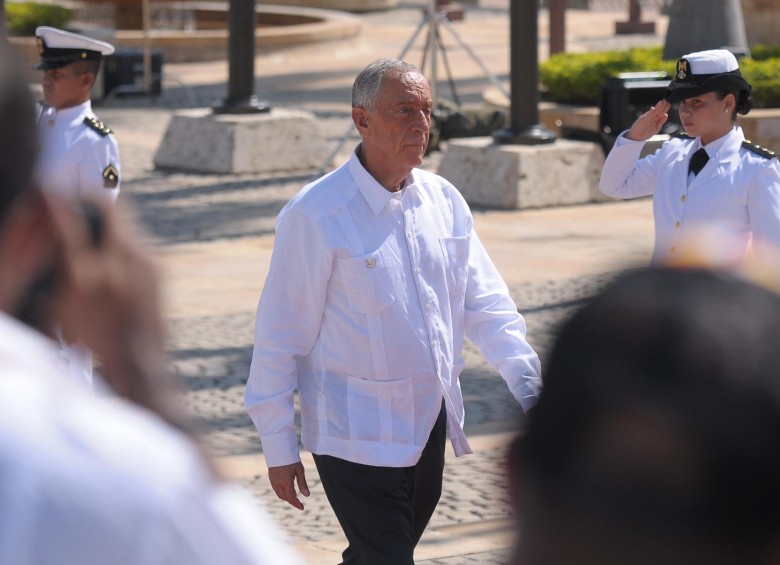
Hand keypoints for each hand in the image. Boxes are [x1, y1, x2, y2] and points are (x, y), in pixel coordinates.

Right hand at [47, 197, 185, 428]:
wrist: (141, 360)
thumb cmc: (95, 340)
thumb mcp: (62, 308)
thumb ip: (59, 269)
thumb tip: (54, 238)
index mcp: (87, 274)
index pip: (68, 222)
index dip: (57, 198)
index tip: (49, 184)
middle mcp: (121, 263)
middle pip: (109, 207)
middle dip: (90, 194)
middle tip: (77, 186)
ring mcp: (146, 263)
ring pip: (127, 221)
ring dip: (109, 214)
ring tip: (93, 213)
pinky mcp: (160, 269)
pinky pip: (138, 241)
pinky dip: (123, 236)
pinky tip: (113, 246)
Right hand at [269, 462, 309, 510]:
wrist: (279, 450)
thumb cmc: (291, 459)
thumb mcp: (299, 470)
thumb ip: (302, 484)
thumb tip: (307, 496)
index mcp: (286, 482)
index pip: (291, 498)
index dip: (297, 504)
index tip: (302, 508)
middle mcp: (278, 483)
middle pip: (285, 498)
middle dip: (292, 501)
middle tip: (299, 502)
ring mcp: (273, 481)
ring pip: (280, 495)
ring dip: (287, 498)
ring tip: (294, 497)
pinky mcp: (271, 479)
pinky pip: (276, 490)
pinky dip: (282, 493)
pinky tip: (287, 491)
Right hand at [626, 99, 670, 141]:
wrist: (637, 136)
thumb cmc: (646, 133)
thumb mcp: (656, 128)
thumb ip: (661, 122)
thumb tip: (666, 115)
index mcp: (656, 119)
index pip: (662, 112)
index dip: (665, 108)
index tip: (669, 103)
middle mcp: (652, 116)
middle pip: (659, 110)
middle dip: (663, 105)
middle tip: (668, 100)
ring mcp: (648, 117)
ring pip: (654, 111)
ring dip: (658, 106)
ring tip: (662, 101)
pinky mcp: (643, 119)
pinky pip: (647, 115)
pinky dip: (650, 112)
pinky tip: (653, 108)